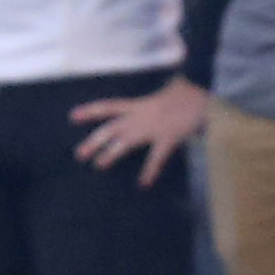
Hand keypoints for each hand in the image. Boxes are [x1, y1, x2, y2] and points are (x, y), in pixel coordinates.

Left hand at [71, 79, 206, 184]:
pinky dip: (150, 170)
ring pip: (125, 142)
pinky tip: (144, 183)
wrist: (202, 91)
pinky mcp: (168, 137)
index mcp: (139, 105)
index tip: (72, 116)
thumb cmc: (188, 91)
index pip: (108, 107)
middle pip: (111, 129)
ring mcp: (153, 128)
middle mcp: (140, 116)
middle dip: (93, 141)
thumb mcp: (168, 91)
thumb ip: (159, 99)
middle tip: (79, 154)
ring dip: (111, 154)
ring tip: (98, 165)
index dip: (90, 111)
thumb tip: (162, 96)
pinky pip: (156, 157)